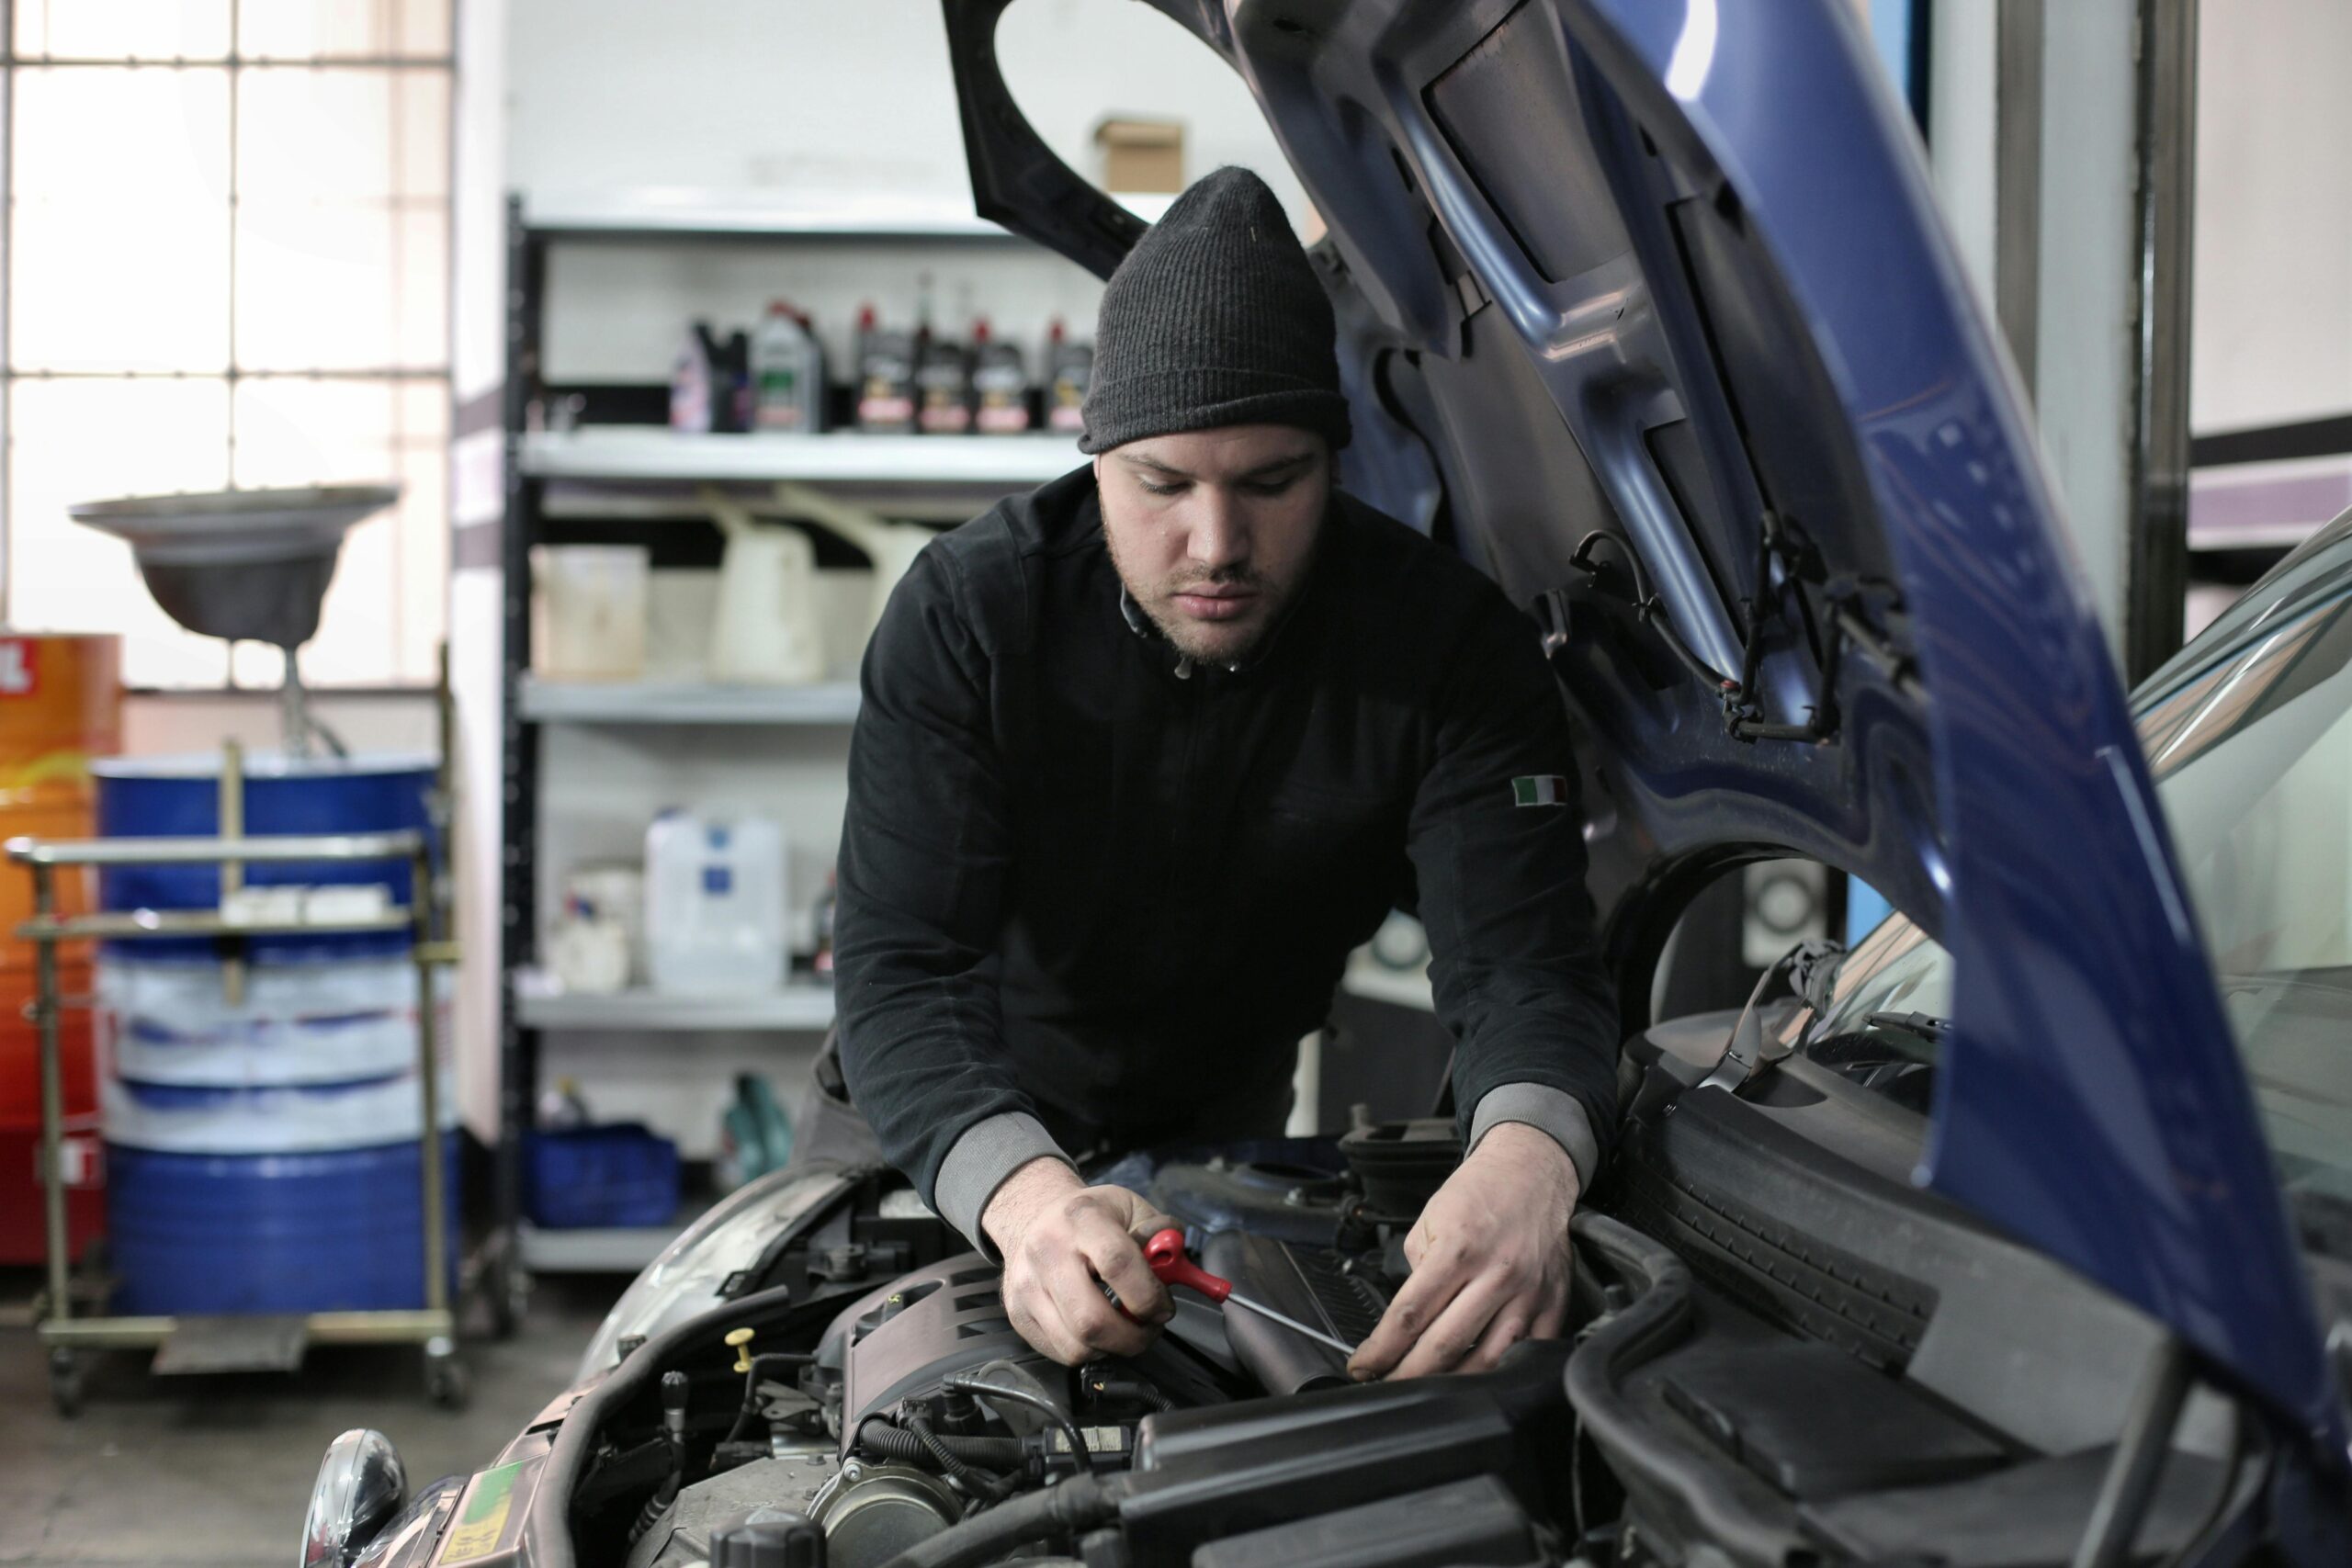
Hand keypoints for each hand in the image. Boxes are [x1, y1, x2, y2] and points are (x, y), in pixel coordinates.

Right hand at [982, 1157, 1178, 1364]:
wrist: (1035, 1216)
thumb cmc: (1090, 1215)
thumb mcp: (1131, 1208)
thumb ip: (1161, 1235)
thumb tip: (1174, 1267)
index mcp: (1081, 1218)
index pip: (1117, 1264)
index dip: (1148, 1295)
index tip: (1163, 1306)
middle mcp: (1047, 1251)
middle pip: (1091, 1320)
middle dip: (1132, 1338)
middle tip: (1149, 1327)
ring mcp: (1026, 1286)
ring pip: (1076, 1346)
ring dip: (1112, 1348)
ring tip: (1124, 1328)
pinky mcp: (1018, 1314)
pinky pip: (1061, 1353)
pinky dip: (1089, 1349)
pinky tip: (1098, 1327)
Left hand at [1347, 1122, 1578, 1380]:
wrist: (1531, 1171)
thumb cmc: (1479, 1194)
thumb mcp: (1430, 1221)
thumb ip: (1418, 1272)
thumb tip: (1408, 1322)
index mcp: (1458, 1250)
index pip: (1410, 1315)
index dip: (1381, 1350)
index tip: (1363, 1366)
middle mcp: (1497, 1274)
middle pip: (1445, 1346)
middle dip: (1407, 1375)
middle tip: (1385, 1388)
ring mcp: (1529, 1293)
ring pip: (1488, 1361)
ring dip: (1452, 1387)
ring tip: (1427, 1394)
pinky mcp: (1554, 1304)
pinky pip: (1529, 1354)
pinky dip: (1502, 1375)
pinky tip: (1479, 1384)